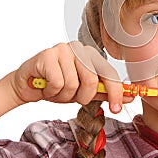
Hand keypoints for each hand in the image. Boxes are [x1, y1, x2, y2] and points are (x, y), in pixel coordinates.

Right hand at [10, 42, 131, 112]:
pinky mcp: (48, 54)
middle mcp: (79, 48)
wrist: (27, 86)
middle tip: (71, 96)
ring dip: (63, 96)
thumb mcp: (83, 91)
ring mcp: (63, 49)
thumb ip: (104, 92)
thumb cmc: (56, 86)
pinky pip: (58, 83)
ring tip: (55, 90)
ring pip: (73, 84)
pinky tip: (45, 86)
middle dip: (82, 97)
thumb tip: (130, 97)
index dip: (115, 92)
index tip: (118, 108)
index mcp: (91, 55)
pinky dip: (51, 91)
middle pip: (92, 80)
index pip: (109, 73)